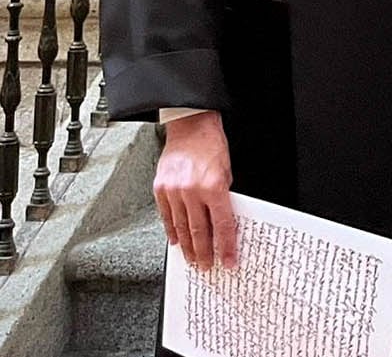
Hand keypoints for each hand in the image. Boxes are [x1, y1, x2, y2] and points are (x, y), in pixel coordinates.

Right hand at [154, 112, 236, 269]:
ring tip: (192, 260)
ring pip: (181, 228)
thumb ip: (224, 195)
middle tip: (207, 267)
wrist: (190, 125)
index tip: (229, 260)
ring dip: (188, 248)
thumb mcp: (228, 169)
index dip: (226, 246)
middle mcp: (192, 190)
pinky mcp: (160, 188)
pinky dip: (171, 231)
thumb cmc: (211, 144)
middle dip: (205, 253)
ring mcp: (174, 191)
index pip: (222, 225)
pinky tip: (176, 242)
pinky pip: (166, 217)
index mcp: (214, 186)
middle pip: (200, 232)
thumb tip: (223, 220)